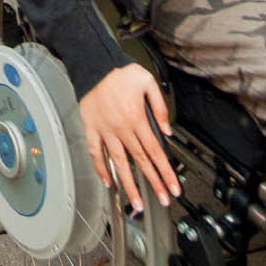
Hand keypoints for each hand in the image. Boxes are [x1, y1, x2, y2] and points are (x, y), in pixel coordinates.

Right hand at [78, 65, 179, 208]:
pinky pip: (95, 153)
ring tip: (136, 203)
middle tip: (163, 200)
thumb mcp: (148, 82)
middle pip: (140, 162)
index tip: (173, 186)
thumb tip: (167, 130)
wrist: (94, 62)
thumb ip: (161, 107)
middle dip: (153, 183)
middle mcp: (121, 129)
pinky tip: (108, 182)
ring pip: (118, 163)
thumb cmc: (120, 71)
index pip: (155, 151)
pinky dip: (101, 169)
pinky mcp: (92, 129)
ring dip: (129, 185)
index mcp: (136, 118)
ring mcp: (105, 131)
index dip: (165, 172)